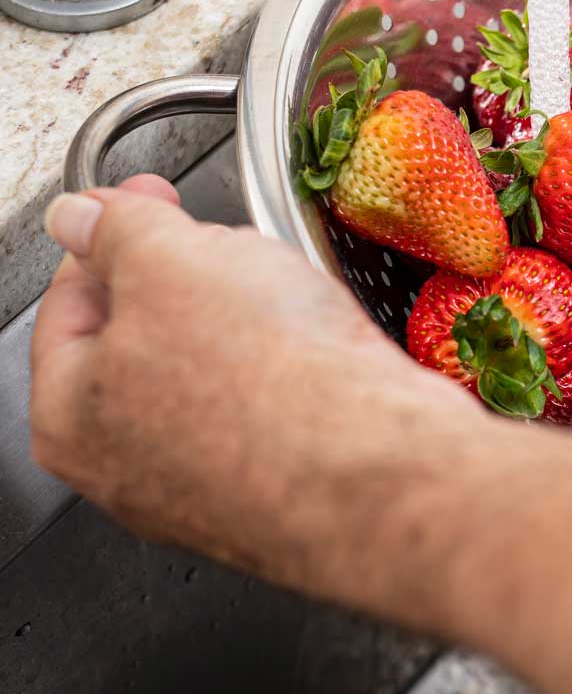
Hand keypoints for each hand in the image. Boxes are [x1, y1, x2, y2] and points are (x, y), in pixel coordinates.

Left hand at [28, 178, 571, 693]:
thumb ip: (144, 232)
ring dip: (309, 327)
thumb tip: (102, 214)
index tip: (189, 196)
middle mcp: (187, 473)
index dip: (139, 235)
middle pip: (192, 348)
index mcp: (113, 425)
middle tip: (274, 225)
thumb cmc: (312, 409)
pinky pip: (359, 412)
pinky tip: (406, 346)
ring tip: (348, 279)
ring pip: (284, 381)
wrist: (454, 512)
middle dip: (228, 283)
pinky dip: (375, 370)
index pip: (94, 303)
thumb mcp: (199, 283)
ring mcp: (288, 493)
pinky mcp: (387, 498)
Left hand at [29, 177, 480, 598]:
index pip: (68, 304)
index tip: (148, 199)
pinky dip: (293, 375)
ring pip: (217, 377)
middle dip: (191, 285)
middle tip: (230, 251)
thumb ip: (114, 229)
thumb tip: (82, 219)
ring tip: (293, 306)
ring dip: (249, 329)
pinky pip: (276, 412)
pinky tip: (323, 354)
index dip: (110, 234)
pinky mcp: (283, 493)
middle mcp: (129, 471)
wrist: (380, 468)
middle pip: (146, 343)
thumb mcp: (171, 260)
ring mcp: (210, 492)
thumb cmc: (269, 382)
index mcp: (70, 417)